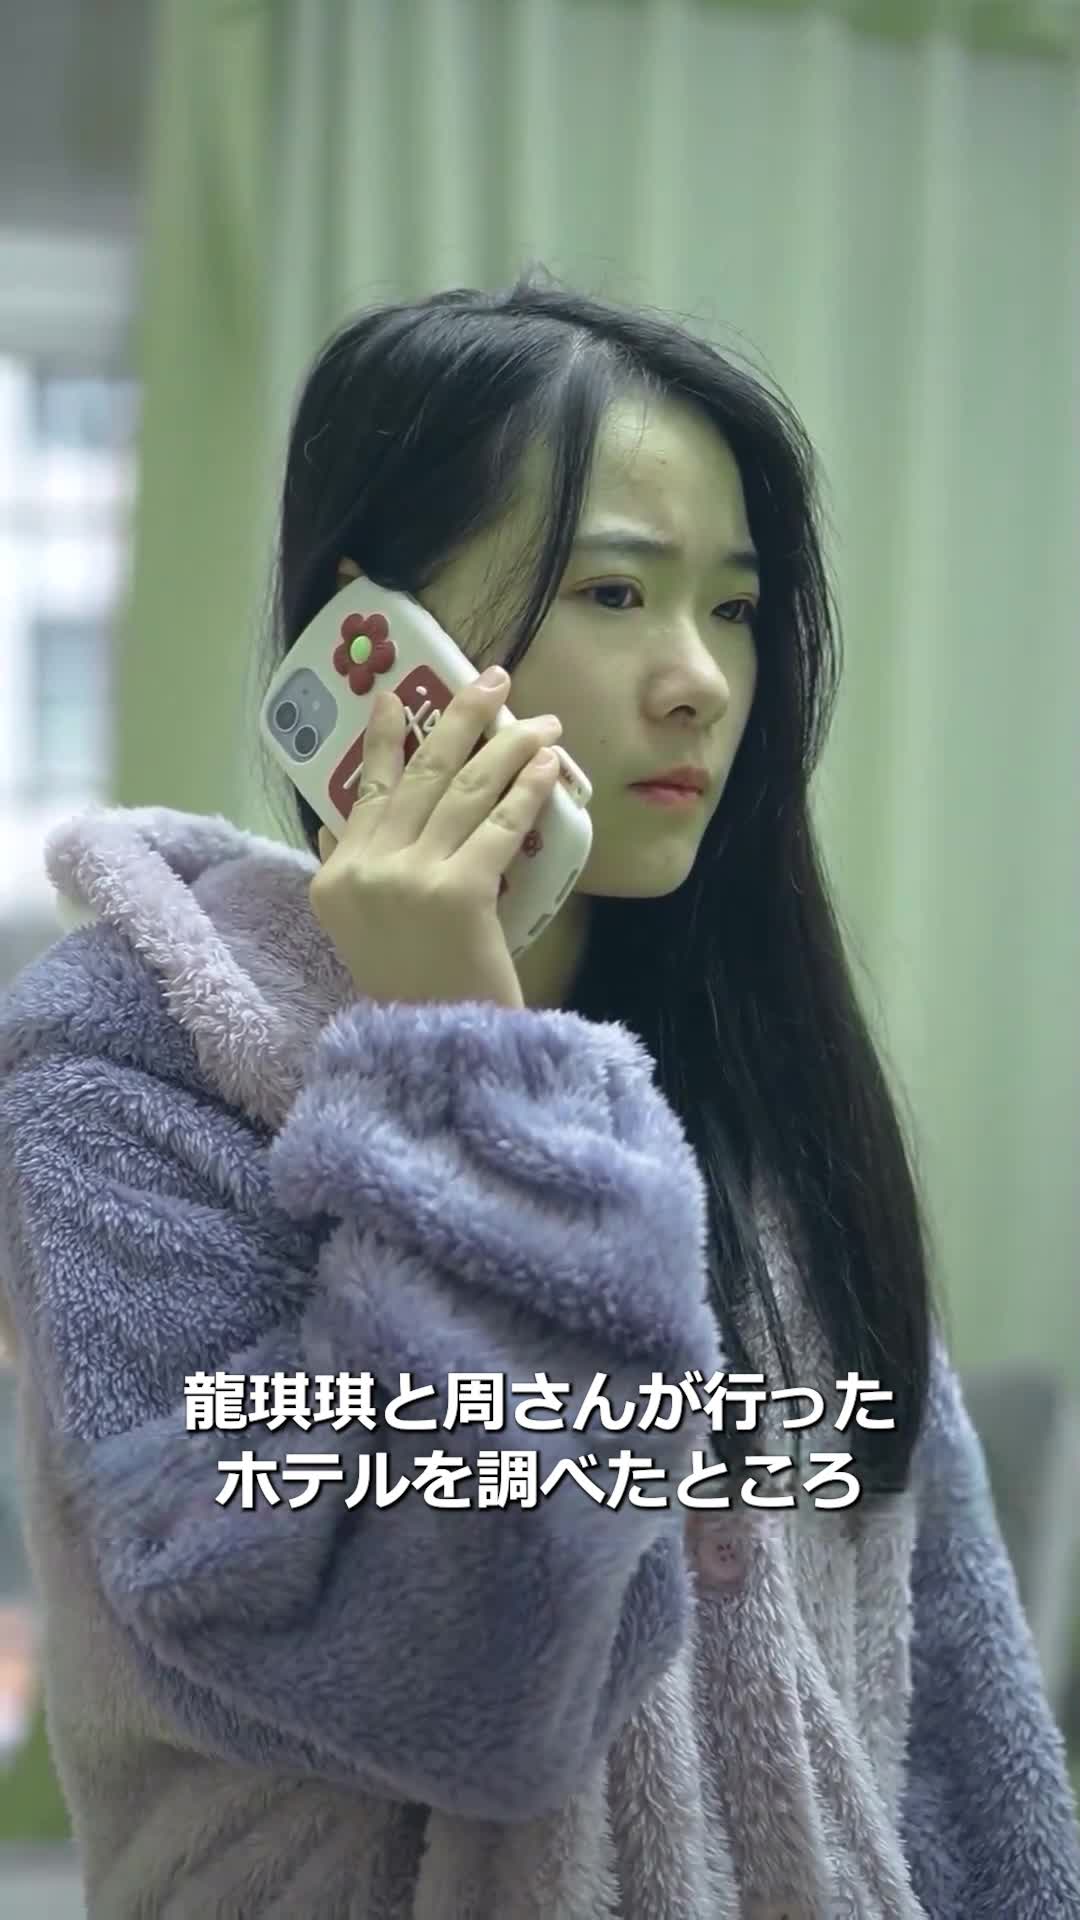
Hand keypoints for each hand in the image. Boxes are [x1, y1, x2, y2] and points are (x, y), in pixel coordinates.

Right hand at [309, 669, 561, 1009]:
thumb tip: (333, 826)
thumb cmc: (413, 996)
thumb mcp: (359, 935)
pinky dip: (526, 790)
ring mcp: (408, 880)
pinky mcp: (458, 894)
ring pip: (462, 792)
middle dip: (458, 720)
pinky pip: (499, 826)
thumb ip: (346, 876)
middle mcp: (363, 871)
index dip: (387, 740)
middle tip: (492, 679)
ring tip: (538, 719)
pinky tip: (549, 765)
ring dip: (506, 746)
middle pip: (418, 777)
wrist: (438, 1050)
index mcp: (335, 880)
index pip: (365, 792)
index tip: (398, 696)